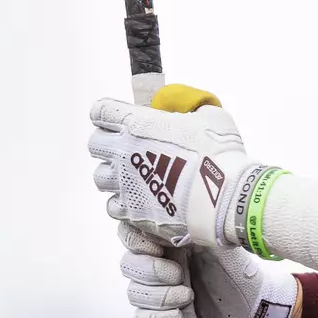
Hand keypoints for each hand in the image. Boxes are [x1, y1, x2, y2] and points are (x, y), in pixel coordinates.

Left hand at [88, 95, 263, 247]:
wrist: (222, 196)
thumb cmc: (219, 152)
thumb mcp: (209, 114)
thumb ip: (189, 107)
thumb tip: (182, 108)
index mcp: (137, 123)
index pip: (101, 111)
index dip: (110, 113)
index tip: (120, 117)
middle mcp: (123, 152)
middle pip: (95, 143)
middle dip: (109, 142)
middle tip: (127, 146)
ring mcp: (125, 183)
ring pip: (100, 176)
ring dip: (115, 174)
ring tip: (134, 175)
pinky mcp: (131, 211)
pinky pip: (113, 204)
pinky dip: (124, 201)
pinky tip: (141, 199)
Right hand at [119, 222, 299, 317]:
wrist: (254, 305)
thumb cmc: (236, 269)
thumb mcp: (219, 238)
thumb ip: (198, 220)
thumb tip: (191, 201)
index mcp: (166, 241)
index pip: (131, 234)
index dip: (136, 240)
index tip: (158, 246)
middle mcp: (157, 266)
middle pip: (128, 265)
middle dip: (152, 270)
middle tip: (179, 274)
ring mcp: (157, 294)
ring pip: (134, 293)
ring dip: (159, 296)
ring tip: (187, 296)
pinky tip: (177, 317)